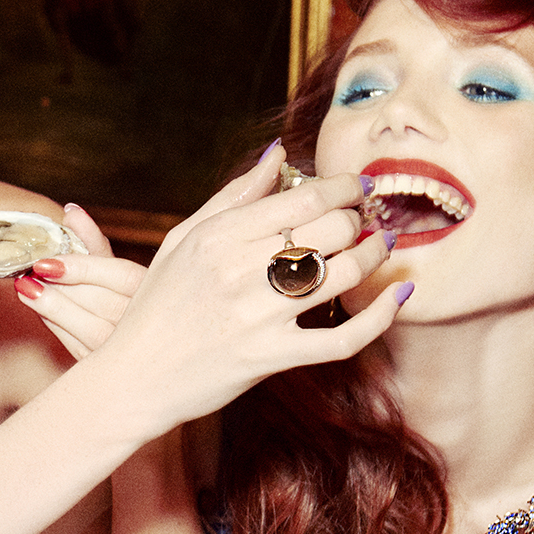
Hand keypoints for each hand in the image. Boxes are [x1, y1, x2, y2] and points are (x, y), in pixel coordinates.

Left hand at [17, 204, 143, 359]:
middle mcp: (150, 321)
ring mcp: (132, 349)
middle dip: (61, 288)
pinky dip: (58, 327)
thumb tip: (70, 210)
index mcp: (159, 290)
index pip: (121, 276)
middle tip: (28, 273)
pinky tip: (41, 310)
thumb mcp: (115, 271)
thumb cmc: (126, 301)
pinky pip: (81, 349)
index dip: (82, 268)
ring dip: (53, 308)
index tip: (47, 263)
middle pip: (103, 303)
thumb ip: (93, 243)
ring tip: (26, 289)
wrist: (142, 349)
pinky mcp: (111, 367)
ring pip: (90, 329)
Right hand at [81, 142, 402, 431]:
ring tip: (382, 246)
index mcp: (219, 236)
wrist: (134, 379)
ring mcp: (257, 317)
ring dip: (376, 255)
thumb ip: (232, 196)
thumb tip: (277, 155)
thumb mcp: (182, 241)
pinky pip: (343, 339)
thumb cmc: (156, 306)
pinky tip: (399, 297)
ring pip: (344, 276)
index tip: (360, 185)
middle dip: (361, 219)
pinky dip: (380, 318)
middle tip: (370, 218)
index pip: (304, 198)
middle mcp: (239, 272)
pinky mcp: (270, 358)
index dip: (345, 187)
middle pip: (331, 230)